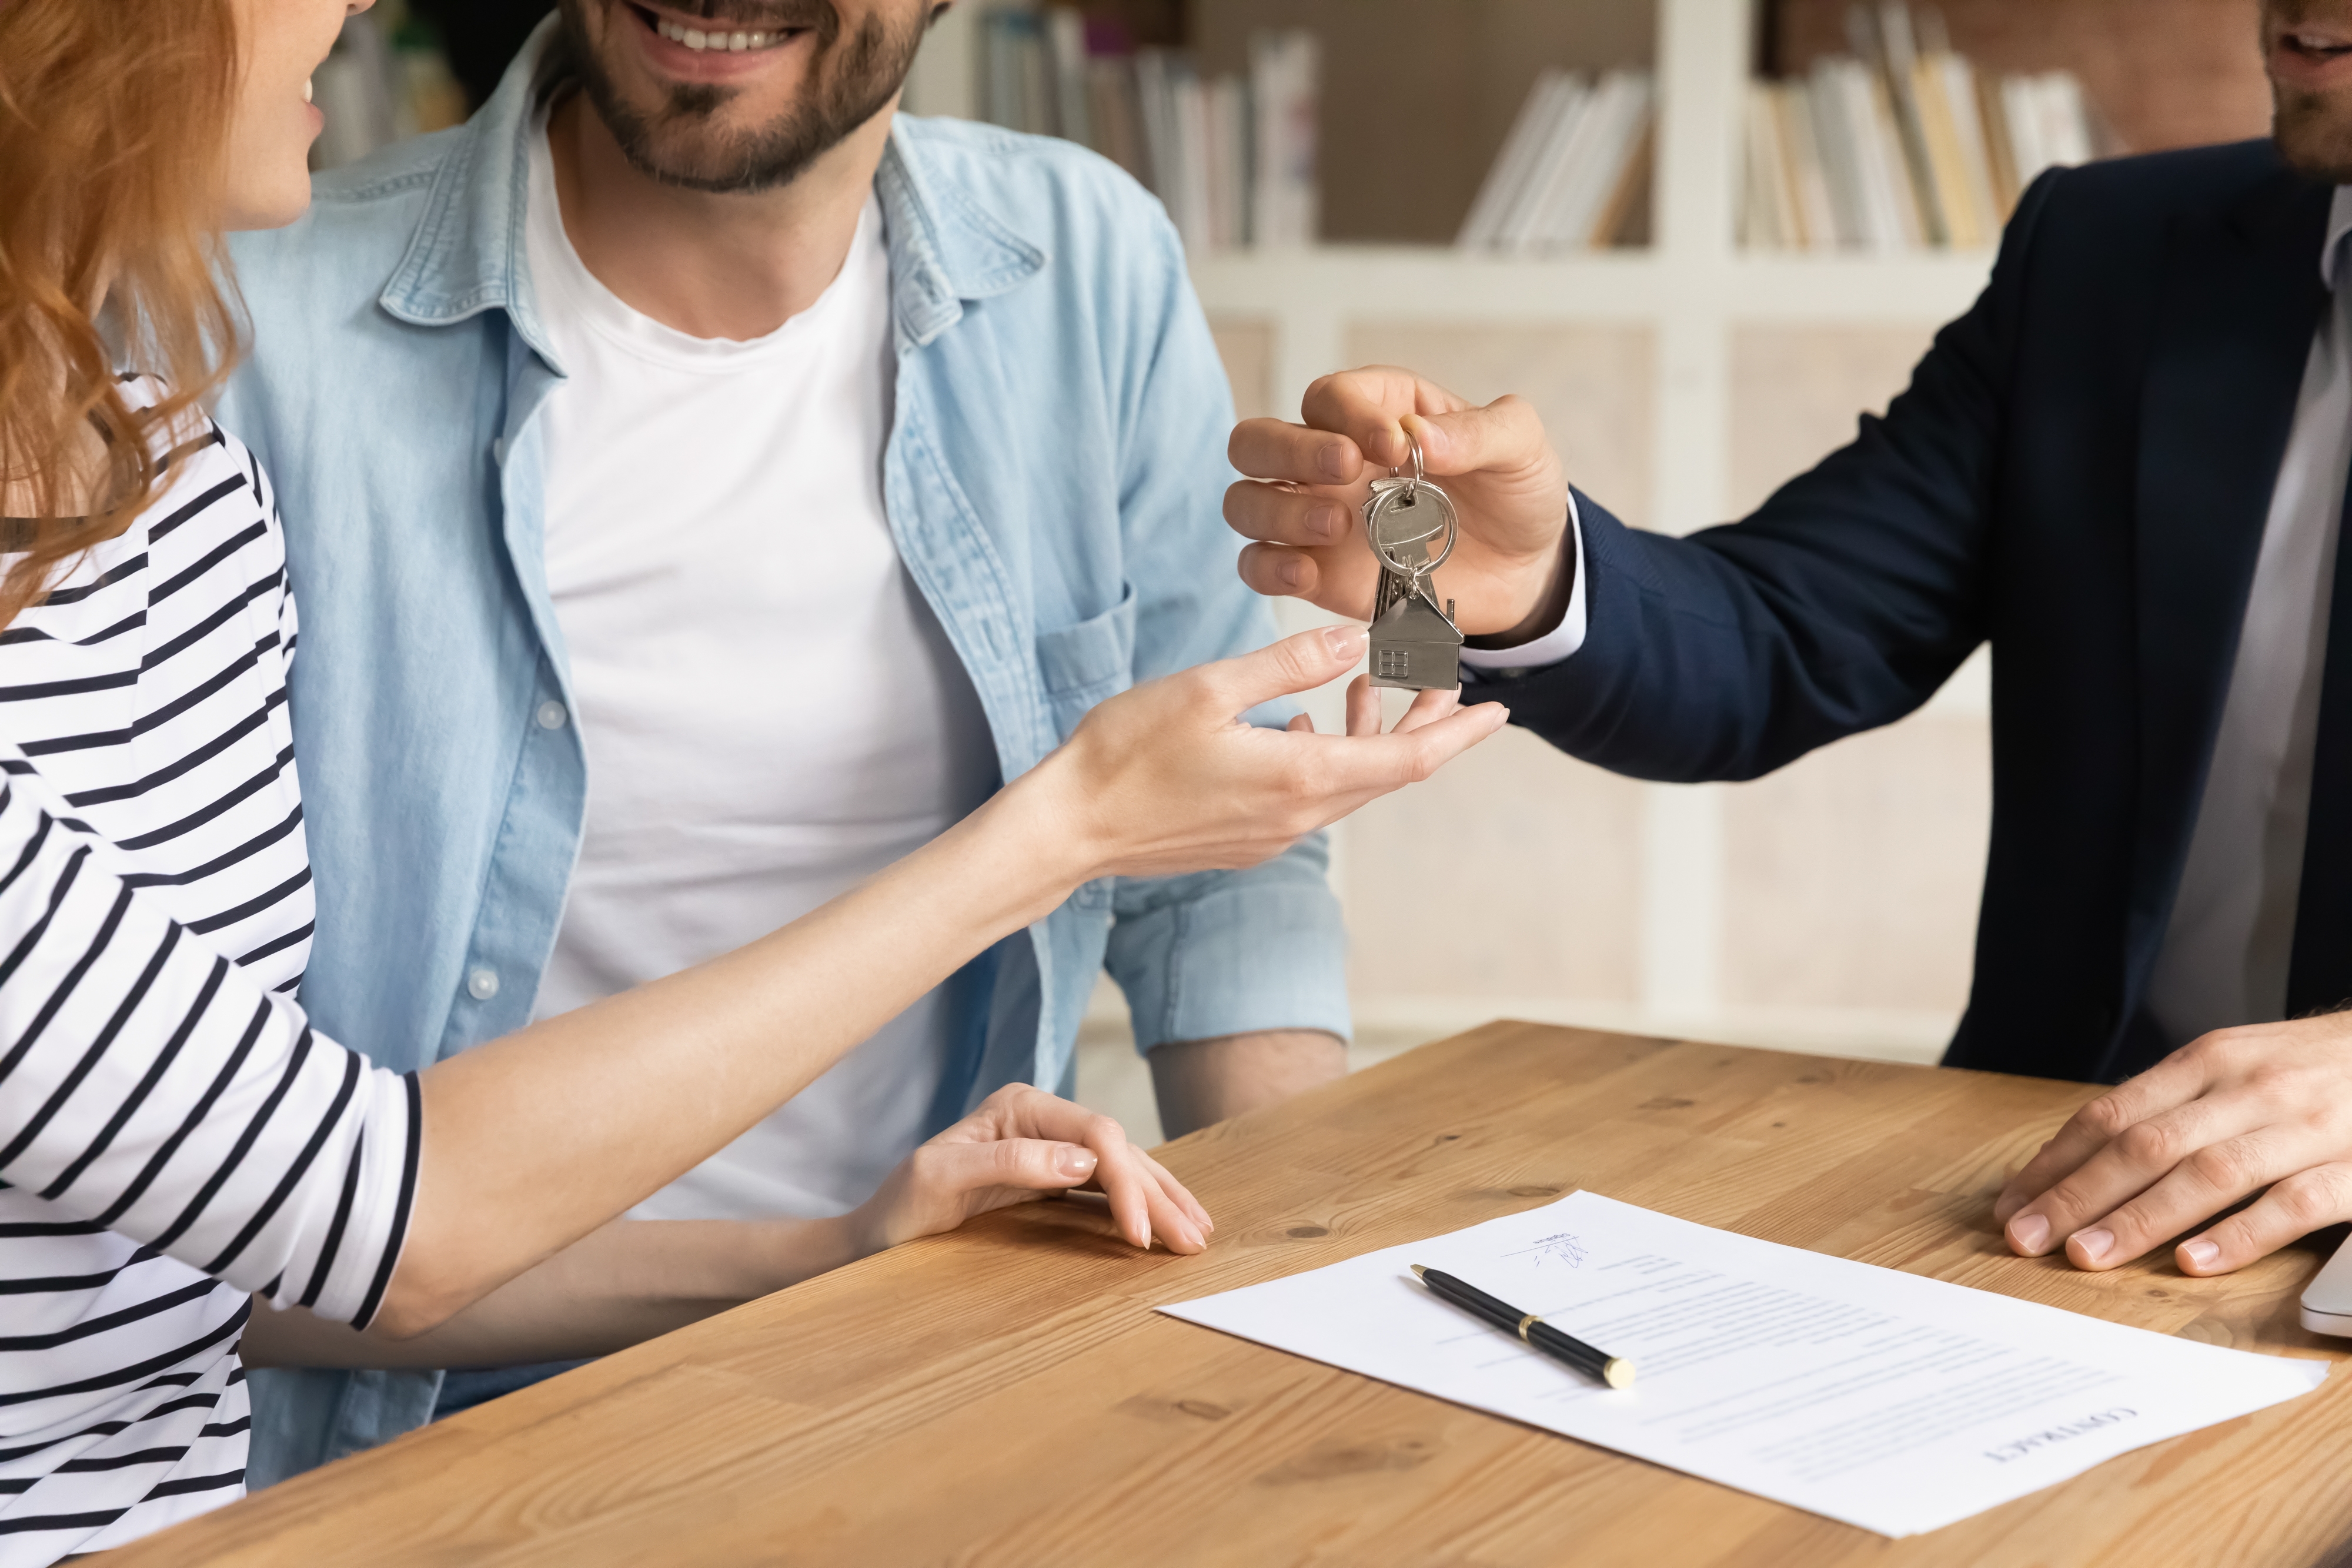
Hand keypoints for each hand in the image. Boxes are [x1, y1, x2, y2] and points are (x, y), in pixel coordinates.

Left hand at [849, 1083, 1213, 1255]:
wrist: (877, 1234)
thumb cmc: (900, 1207)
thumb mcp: (940, 1180)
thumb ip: (1008, 1162)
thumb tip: (1083, 1161)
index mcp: (1021, 1107)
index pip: (1095, 1134)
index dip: (1126, 1182)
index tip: (1140, 1234)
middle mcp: (1042, 1119)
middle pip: (1119, 1149)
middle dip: (1158, 1194)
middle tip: (1192, 1241)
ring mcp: (1051, 1147)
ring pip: (1123, 1166)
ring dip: (1162, 1198)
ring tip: (1198, 1232)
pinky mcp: (1053, 1177)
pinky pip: (1109, 1187)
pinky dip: (1142, 1205)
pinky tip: (1167, 1222)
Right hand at [1027, 623, 1507, 882]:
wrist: (1069, 828)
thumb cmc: (1126, 753)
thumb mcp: (1209, 689)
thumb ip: (1289, 664)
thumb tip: (1357, 640)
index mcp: (1299, 777)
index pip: (1408, 759)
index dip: (1459, 733)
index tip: (1497, 709)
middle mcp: (1297, 816)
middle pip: (1388, 773)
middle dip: (1425, 727)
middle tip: (1445, 683)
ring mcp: (1271, 834)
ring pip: (1347, 784)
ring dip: (1368, 737)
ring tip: (1365, 688)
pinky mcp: (1245, 841)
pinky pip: (1309, 797)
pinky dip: (1324, 755)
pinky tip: (1299, 723)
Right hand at [1225, 365, 1571, 636]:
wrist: (1526, 572)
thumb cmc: (1515, 494)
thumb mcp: (1520, 447)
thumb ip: (1480, 431)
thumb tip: (1418, 435)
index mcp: (1377, 413)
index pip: (1329, 397)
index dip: (1349, 415)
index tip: (1394, 446)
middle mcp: (1332, 462)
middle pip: (1257, 441)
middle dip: (1289, 452)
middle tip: (1345, 472)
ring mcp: (1317, 518)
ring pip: (1245, 503)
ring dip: (1277, 512)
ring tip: (1338, 527)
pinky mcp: (1317, 574)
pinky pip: (1258, 566)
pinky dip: (1268, 570)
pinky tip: (1307, 575)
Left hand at [1995, 1013, 2351, 1275]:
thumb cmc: (2311, 1068)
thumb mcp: (2235, 1067)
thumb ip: (2171, 1108)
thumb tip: (2083, 1159)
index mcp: (2207, 1062)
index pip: (2112, 1114)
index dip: (2056, 1162)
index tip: (2012, 1204)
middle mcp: (2247, 1089)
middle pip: (2145, 1145)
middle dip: (2077, 1195)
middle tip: (2026, 1239)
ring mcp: (2304, 1128)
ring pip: (2207, 1174)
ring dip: (2140, 1219)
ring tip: (2087, 1256)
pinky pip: (2293, 1205)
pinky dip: (2241, 1234)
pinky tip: (2196, 1261)